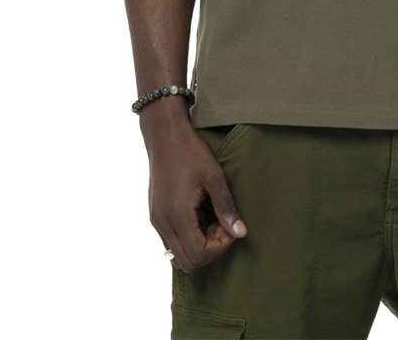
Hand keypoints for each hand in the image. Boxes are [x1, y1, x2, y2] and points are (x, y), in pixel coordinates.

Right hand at [144, 113, 246, 272]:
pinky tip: (200, 215)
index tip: (229, 224)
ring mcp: (156, 220)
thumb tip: (240, 233)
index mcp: (176, 214)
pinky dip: (188, 237)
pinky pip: (172, 241)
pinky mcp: (156, 215)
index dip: (220, 246)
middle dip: (209, 250)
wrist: (165, 135)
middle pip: (186, 263)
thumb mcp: (214, 176)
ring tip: (211, 218)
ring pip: (177, 255)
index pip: (198, 254)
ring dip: (198, 245)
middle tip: (221, 224)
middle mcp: (162, 223)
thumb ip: (226, 207)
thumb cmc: (190, 151)